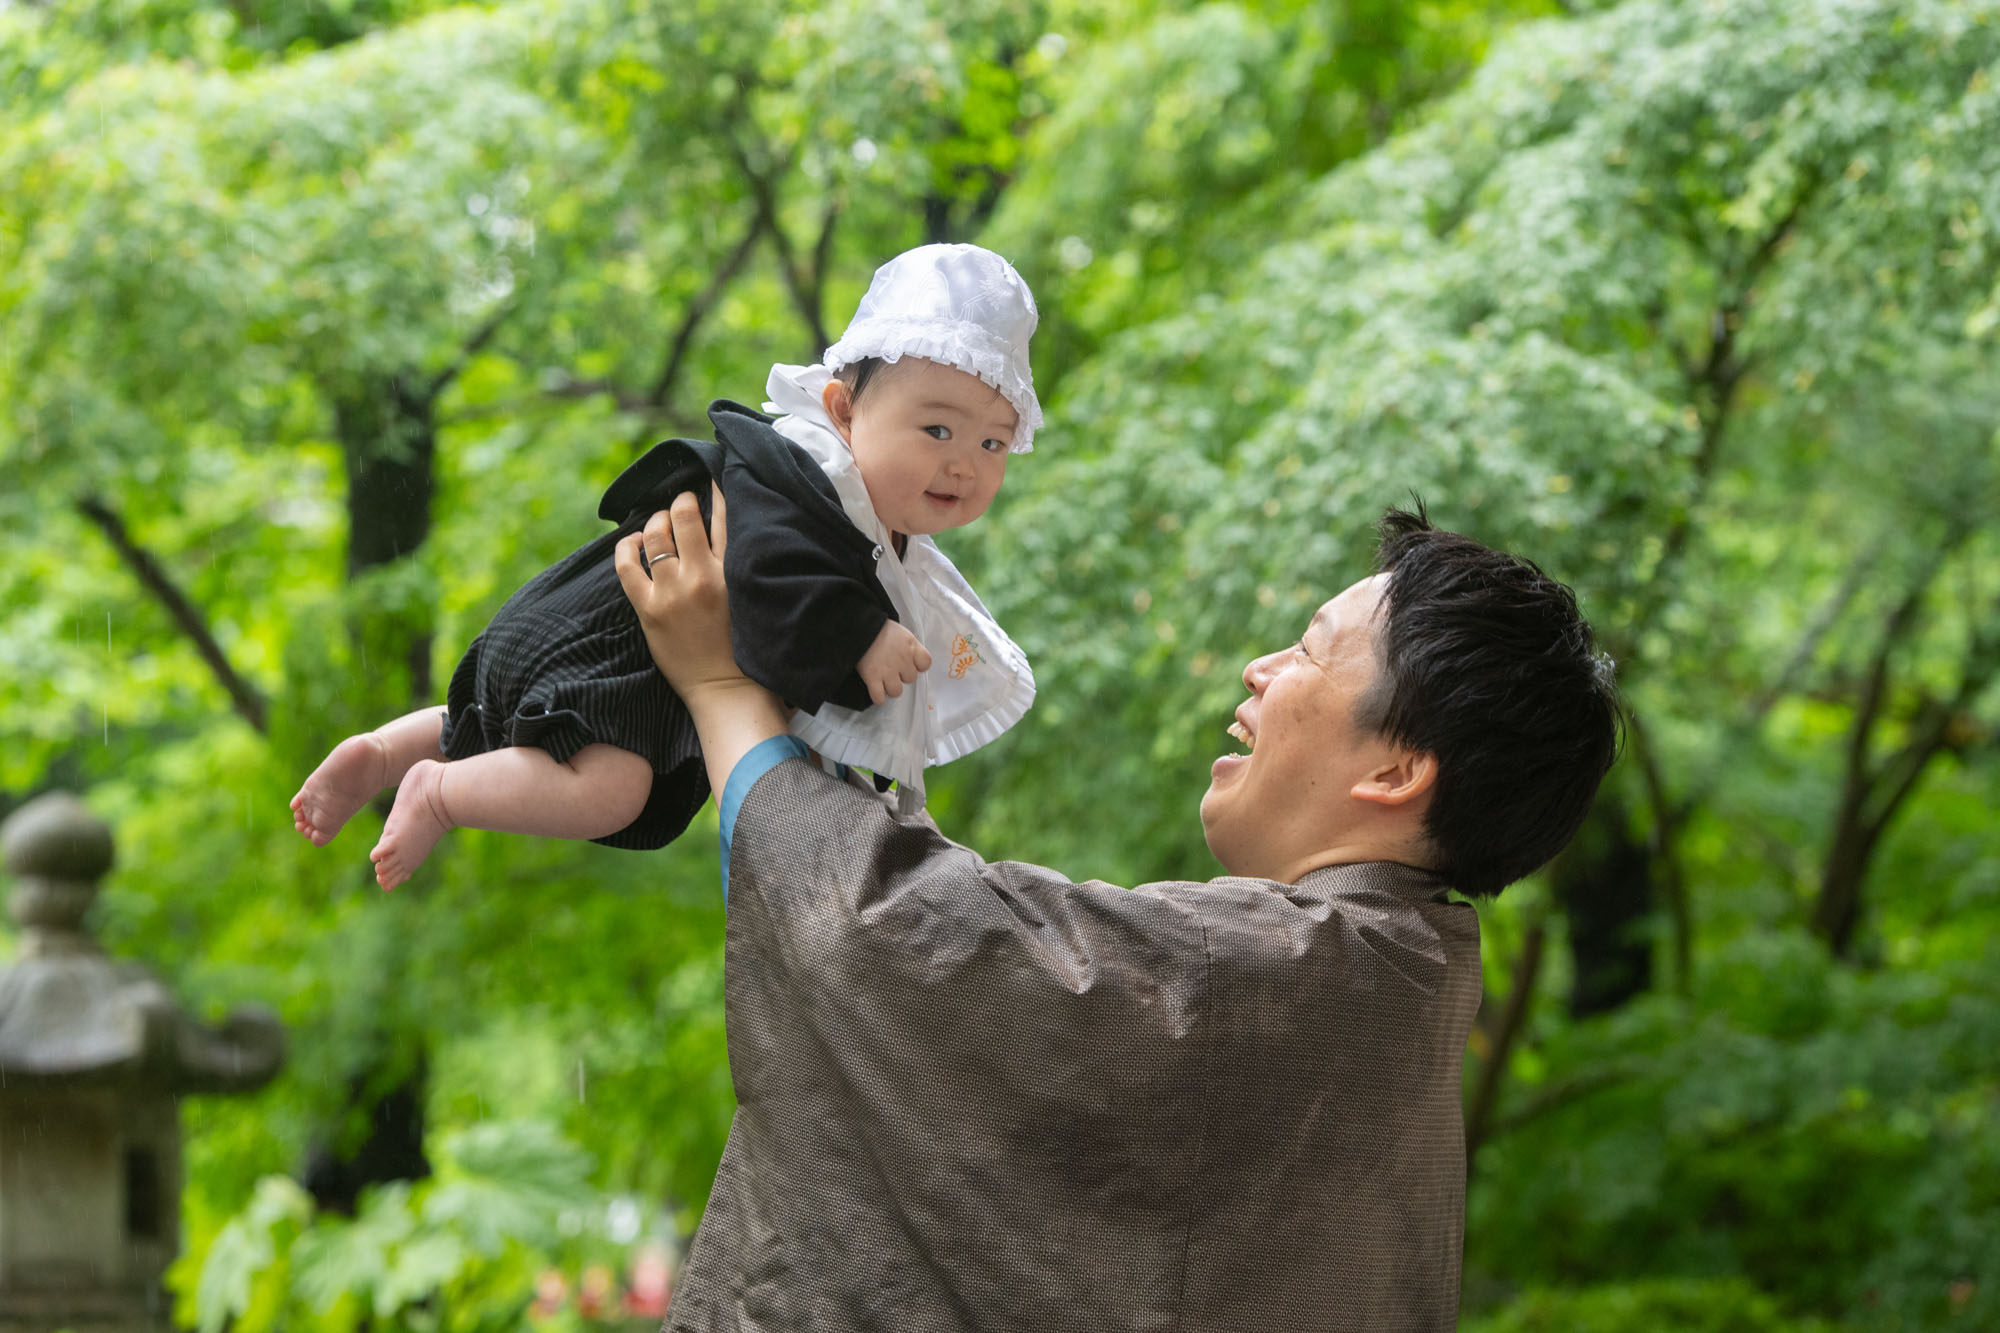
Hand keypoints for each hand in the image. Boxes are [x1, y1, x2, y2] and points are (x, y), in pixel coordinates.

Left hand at [616, 485, 789, 792]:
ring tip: (657, 526)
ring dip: (654, 523)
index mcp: (734, 572)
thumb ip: (745, 568)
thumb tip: (736, 538)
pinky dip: (626, 548)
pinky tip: (631, 544)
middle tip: (681, 505)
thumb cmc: (748, 649)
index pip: (725, 516)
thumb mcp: (754, 600)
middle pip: (684, 515)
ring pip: (654, 534)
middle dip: (681, 503)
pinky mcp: (649, 610)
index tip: (713, 478)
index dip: (718, 491)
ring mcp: (673, 591)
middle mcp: (703, 575)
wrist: (728, 691)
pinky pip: (626, 566)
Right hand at [856, 619, 931, 705]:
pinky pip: (879, 698)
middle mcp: (903, 661)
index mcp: (911, 647)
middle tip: (892, 669)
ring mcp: (888, 671)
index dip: (918, 666)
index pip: (925, 664)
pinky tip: (876, 691)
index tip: (911, 664)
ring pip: (896, 692)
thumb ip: (909, 646)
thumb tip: (911, 657)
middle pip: (910, 679)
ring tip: (883, 681)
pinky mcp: (872, 678)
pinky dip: (878, 698)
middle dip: (902, 676)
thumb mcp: (901, 632)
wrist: (859, 626)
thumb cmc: (879, 627)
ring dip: (890, 688)